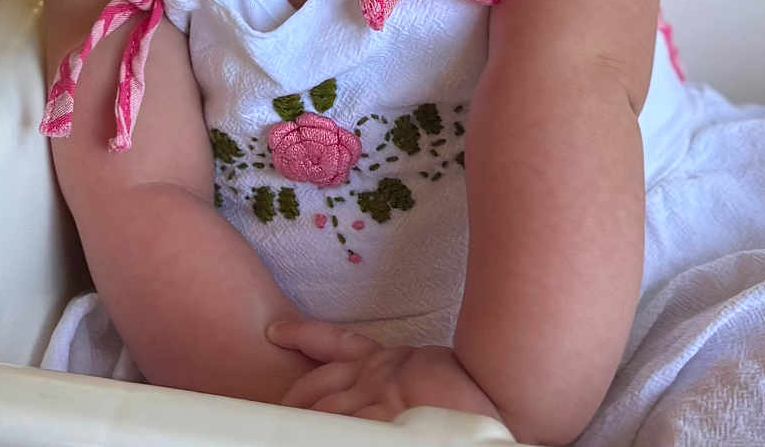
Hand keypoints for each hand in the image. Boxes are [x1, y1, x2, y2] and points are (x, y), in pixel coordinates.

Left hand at [267, 318, 502, 424]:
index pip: (335, 342)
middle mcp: (377, 374)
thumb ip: (398, 379)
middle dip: (292, 396)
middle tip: (269, 408)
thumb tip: (376, 395)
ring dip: (300, 416)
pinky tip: (302, 433)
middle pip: (319, 381)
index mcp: (387, 359)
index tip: (275, 331)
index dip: (303, 334)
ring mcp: (379, 396)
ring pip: (325, 405)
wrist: (496, 394)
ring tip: (275, 427)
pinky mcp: (386, 417)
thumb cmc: (470, 391)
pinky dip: (322, 429)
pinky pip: (343, 425)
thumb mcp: (426, 371)